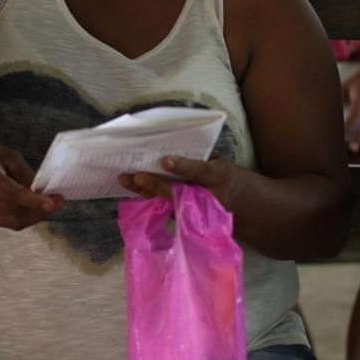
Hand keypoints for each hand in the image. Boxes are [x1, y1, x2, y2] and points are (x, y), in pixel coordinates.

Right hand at [0, 136, 60, 230]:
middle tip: (59, 201)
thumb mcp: (4, 154)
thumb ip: (23, 173)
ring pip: (15, 222)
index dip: (34, 201)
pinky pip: (9, 223)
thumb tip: (41, 190)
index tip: (53, 202)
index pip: (12, 194)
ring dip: (35, 216)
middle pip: (16, 212)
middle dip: (41, 209)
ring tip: (50, 205)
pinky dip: (25, 218)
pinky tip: (34, 209)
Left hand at [119, 155, 245, 207]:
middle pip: (179, 192)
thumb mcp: (218, 161)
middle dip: (157, 184)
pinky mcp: (183, 217)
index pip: (200, 172)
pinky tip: (130, 185)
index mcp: (219, 176)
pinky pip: (162, 205)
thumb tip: (169, 142)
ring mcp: (194, 210)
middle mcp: (207, 196)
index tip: (165, 161)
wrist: (234, 199)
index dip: (183, 167)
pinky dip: (145, 195)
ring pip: (166, 201)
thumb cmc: (220, 173)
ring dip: (144, 191)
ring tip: (126, 178)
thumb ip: (198, 156)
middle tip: (138, 175)